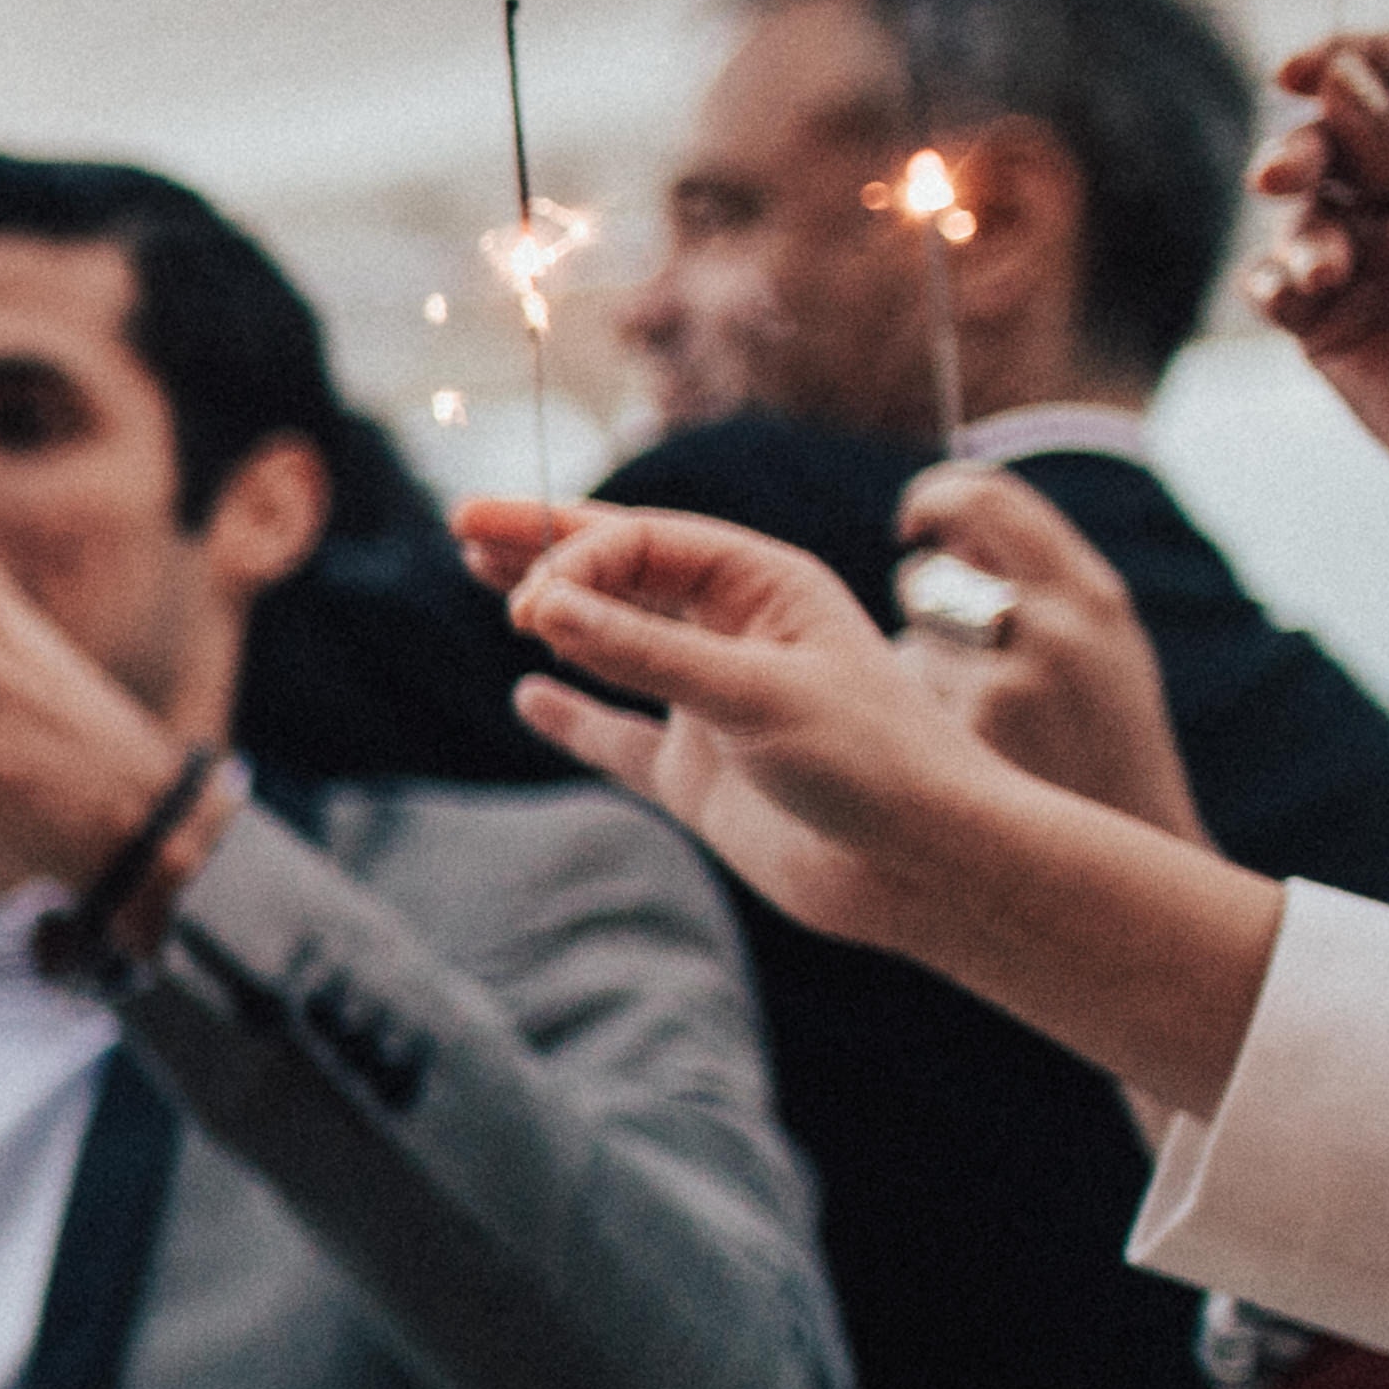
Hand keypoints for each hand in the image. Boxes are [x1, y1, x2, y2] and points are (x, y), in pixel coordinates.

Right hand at [479, 501, 1002, 952]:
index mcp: (766, 589)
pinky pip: (619, 737)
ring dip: (553, 612)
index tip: (525, 603)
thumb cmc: (871, 762)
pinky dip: (573, 718)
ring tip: (483, 577)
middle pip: (622, 574)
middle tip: (465, 521)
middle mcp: (736, 634)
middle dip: (547, 547)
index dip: (576, 558)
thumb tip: (540, 606)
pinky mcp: (698, 773)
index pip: (647, 546)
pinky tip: (529, 699)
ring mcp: (711, 703)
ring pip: (612, 643)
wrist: (923, 867)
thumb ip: (644, 650)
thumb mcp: (755, 693)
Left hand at [892, 467, 1196, 844]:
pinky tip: (957, 755)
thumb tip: (947, 530)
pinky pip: (898, 695)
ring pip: (907, 638)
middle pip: (926, 572)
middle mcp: (1050, 630)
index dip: (934, 499)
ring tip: (980, 714)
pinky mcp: (958, 740)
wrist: (1134, 855)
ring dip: (921, 661)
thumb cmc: (1105, 746)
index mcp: (1092, 595)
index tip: (914, 523)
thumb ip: (1039, 583)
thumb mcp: (1101, 648)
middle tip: (943, 634)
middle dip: (921, 595)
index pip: (983, 496)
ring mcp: (1002, 686)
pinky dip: (909, 717)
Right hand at [1256, 35, 1388, 605]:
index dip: (1352, 60)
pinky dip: (1273, 282)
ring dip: (1301, 232)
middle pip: (1337, 132)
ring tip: (1328, 274)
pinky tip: (1297, 300)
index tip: (1299, 71)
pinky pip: (1274, 282)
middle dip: (1304, 149)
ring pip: (1301, 210)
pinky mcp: (1330, 323)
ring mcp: (1374, 256)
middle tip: (1287, 177)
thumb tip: (1336, 79)